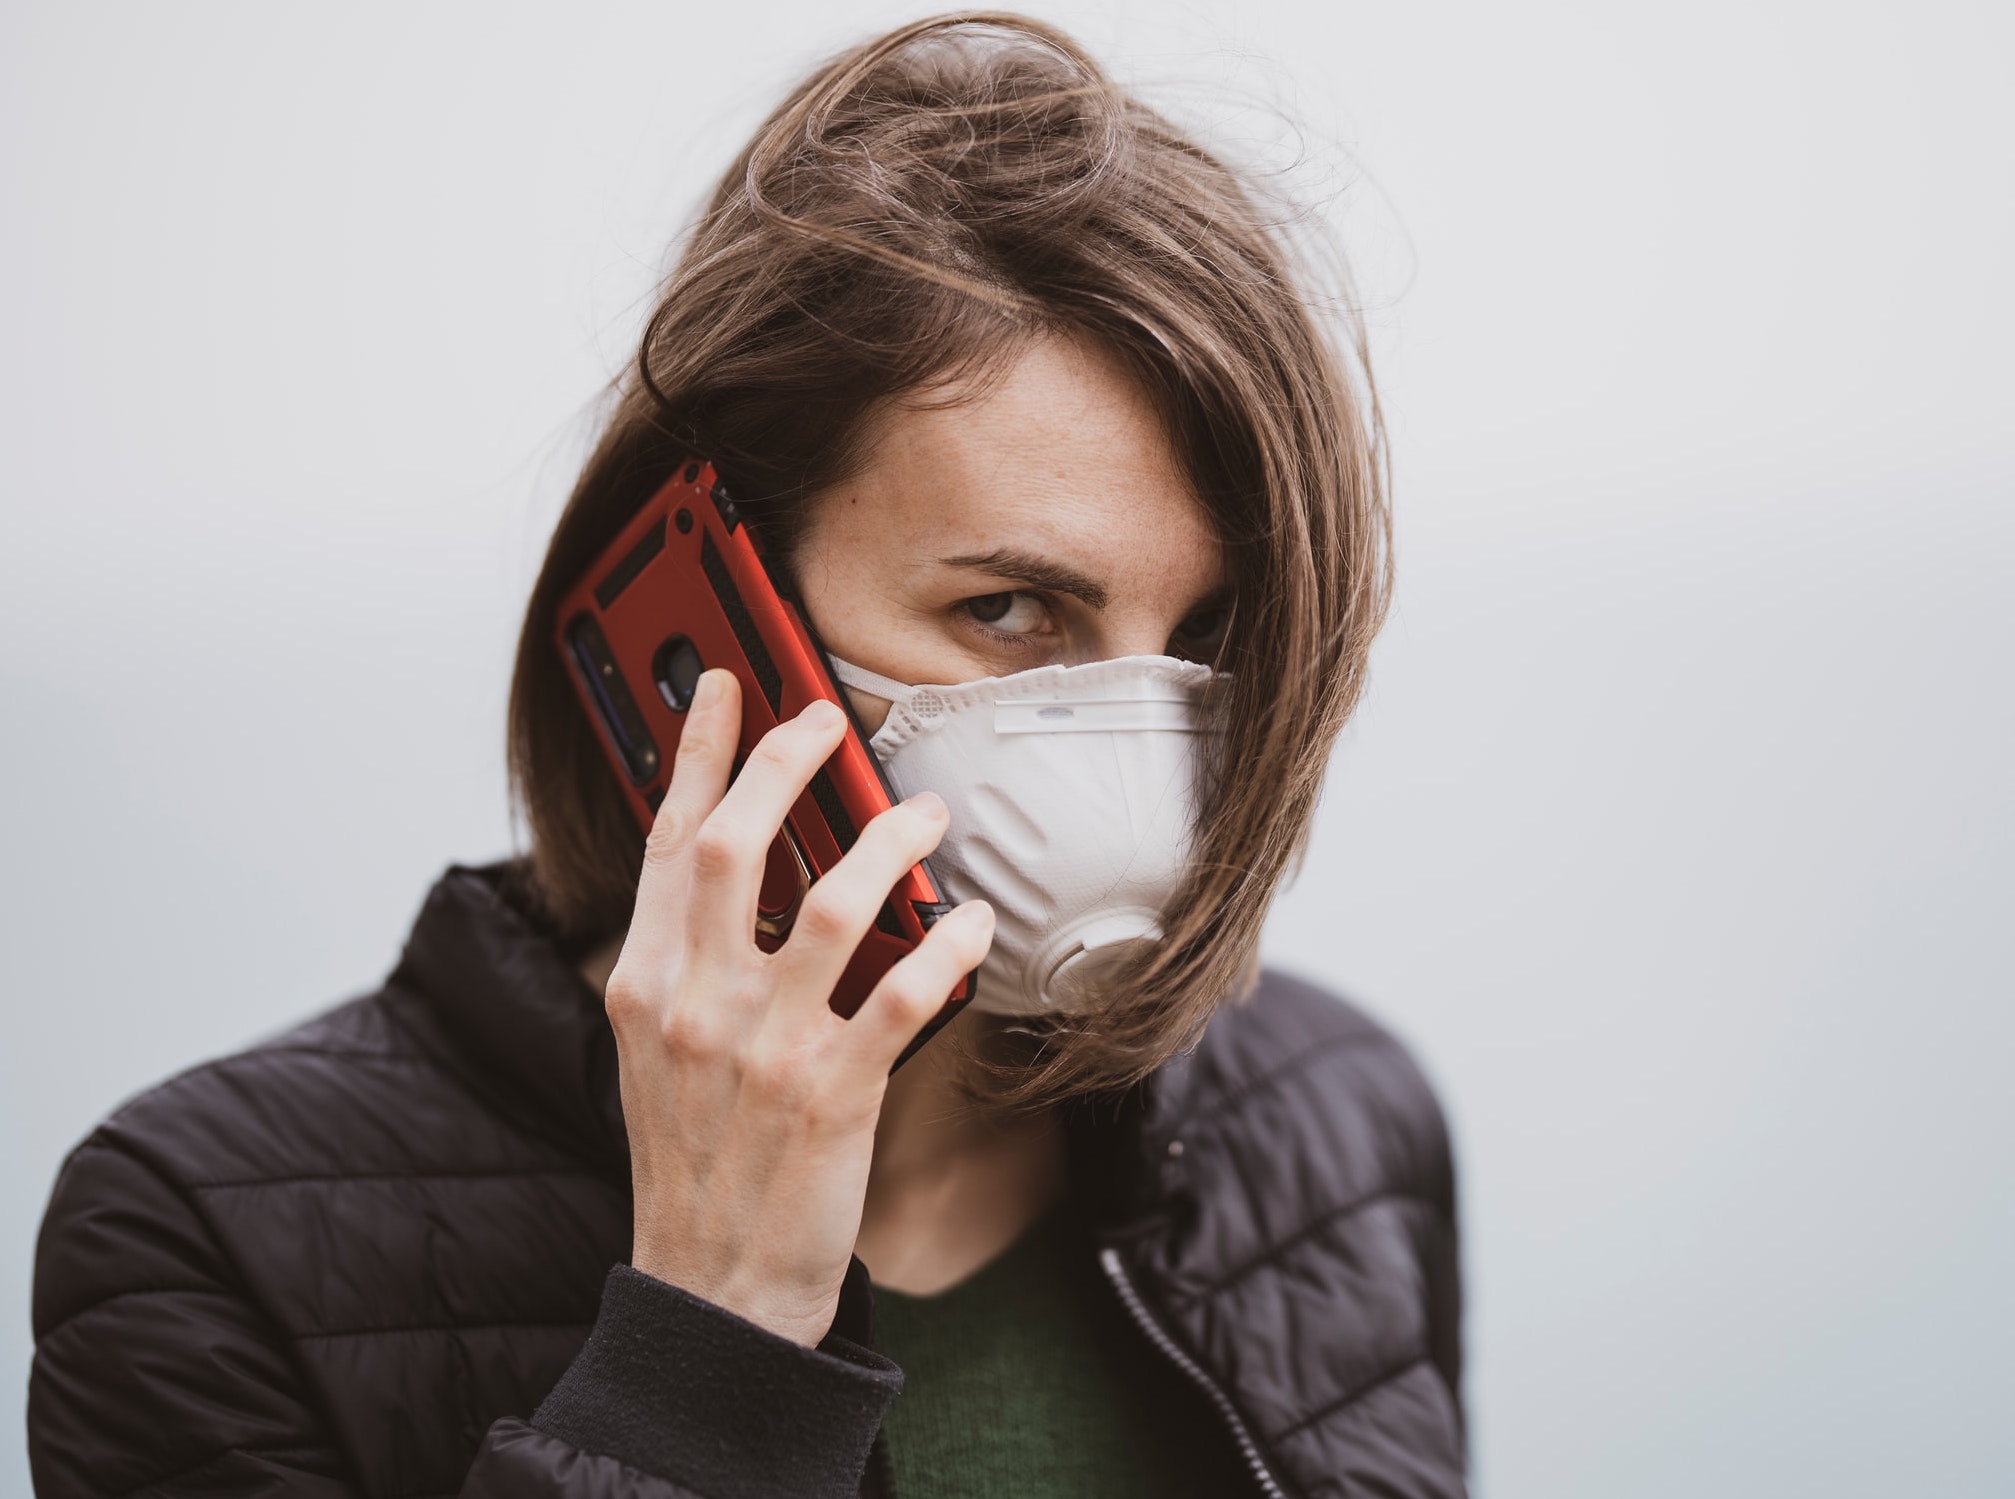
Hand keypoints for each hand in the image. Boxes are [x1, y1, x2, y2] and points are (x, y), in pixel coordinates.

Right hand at [603, 667, 994, 1346]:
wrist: (709, 1287)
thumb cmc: (694, 1159)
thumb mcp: (653, 1051)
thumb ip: (687, 959)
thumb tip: (745, 870)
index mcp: (643, 981)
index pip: (666, 838)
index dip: (695, 751)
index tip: (723, 683)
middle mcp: (692, 1001)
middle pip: (739, 842)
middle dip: (788, 762)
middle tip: (830, 720)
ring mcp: (761, 1046)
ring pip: (830, 903)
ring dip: (886, 842)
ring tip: (925, 814)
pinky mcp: (830, 1092)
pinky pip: (900, 995)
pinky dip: (942, 948)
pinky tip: (968, 923)